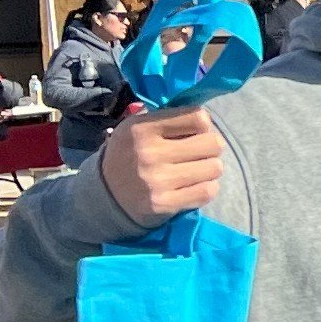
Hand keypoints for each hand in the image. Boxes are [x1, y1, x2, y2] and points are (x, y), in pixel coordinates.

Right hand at [100, 106, 224, 230]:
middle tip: (198, 153)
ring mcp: (157, 180)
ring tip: (193, 170)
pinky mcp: (165, 203)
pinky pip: (208, 191)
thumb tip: (207, 119)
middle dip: (210, 148)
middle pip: (214, 143)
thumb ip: (169, 119)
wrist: (106, 193)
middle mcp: (149, 153)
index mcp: (142, 128)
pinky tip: (191, 186)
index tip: (194, 132)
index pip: (198, 118)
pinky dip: (205, 188)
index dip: (203, 124)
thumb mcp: (138, 128)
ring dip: (209, 169)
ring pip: (215, 168)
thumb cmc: (131, 154)